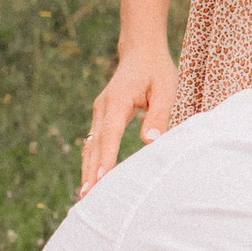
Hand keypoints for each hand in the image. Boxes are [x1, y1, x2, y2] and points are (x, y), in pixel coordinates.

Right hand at [82, 41, 177, 191]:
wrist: (141, 52)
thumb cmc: (157, 71)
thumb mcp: (165, 90)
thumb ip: (158, 116)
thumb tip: (151, 142)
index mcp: (117, 101)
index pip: (109, 134)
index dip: (105, 158)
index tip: (100, 179)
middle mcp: (103, 108)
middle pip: (94, 145)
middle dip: (90, 172)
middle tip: (87, 198)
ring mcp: (99, 113)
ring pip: (90, 146)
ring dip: (87, 170)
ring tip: (86, 197)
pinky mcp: (102, 117)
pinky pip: (94, 142)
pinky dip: (91, 161)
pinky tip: (92, 179)